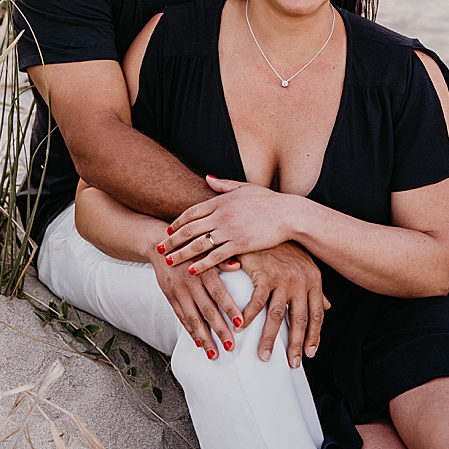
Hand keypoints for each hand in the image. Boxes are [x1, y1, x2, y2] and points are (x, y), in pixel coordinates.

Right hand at [151, 243, 243, 358]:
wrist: (161, 246)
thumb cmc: (192, 246)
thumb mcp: (207, 247)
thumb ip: (222, 259)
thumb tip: (238, 265)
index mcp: (203, 271)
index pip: (218, 292)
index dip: (229, 308)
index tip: (240, 323)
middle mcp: (190, 284)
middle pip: (207, 311)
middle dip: (219, 330)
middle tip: (230, 346)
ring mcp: (179, 293)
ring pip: (193, 319)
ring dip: (204, 338)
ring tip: (214, 353)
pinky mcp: (170, 298)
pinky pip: (181, 318)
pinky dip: (190, 331)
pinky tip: (198, 343)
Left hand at [163, 176, 305, 271]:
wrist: (289, 214)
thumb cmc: (269, 201)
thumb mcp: (245, 188)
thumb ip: (224, 185)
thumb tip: (207, 178)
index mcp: (221, 201)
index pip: (192, 212)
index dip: (177, 222)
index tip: (168, 230)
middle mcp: (222, 215)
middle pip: (189, 229)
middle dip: (172, 240)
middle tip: (159, 248)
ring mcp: (230, 230)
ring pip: (198, 244)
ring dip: (181, 254)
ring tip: (169, 262)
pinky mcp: (239, 244)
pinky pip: (215, 256)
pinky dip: (201, 263)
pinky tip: (191, 270)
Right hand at [237, 242, 329, 366]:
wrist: (271, 221)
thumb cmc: (286, 246)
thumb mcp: (306, 266)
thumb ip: (316, 289)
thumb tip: (329, 306)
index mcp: (313, 281)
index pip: (316, 314)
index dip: (314, 336)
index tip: (310, 354)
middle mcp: (301, 282)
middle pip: (300, 320)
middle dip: (295, 344)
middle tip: (291, 364)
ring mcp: (283, 279)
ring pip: (278, 316)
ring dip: (269, 338)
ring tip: (263, 356)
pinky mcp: (265, 274)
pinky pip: (256, 302)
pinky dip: (248, 317)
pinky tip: (241, 329)